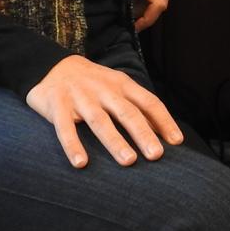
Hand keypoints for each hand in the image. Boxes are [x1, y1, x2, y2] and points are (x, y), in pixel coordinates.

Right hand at [26, 54, 182, 167]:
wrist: (52, 67)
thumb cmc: (93, 84)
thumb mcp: (117, 87)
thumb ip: (138, 107)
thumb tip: (163, 132)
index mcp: (122, 85)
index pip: (148, 102)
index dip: (164, 121)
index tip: (177, 142)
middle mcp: (104, 90)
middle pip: (127, 113)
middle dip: (143, 134)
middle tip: (156, 155)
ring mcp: (80, 97)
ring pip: (100, 121)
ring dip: (115, 142)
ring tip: (129, 161)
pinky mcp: (57, 106)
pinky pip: (65, 128)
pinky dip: (73, 146)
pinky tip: (81, 163)